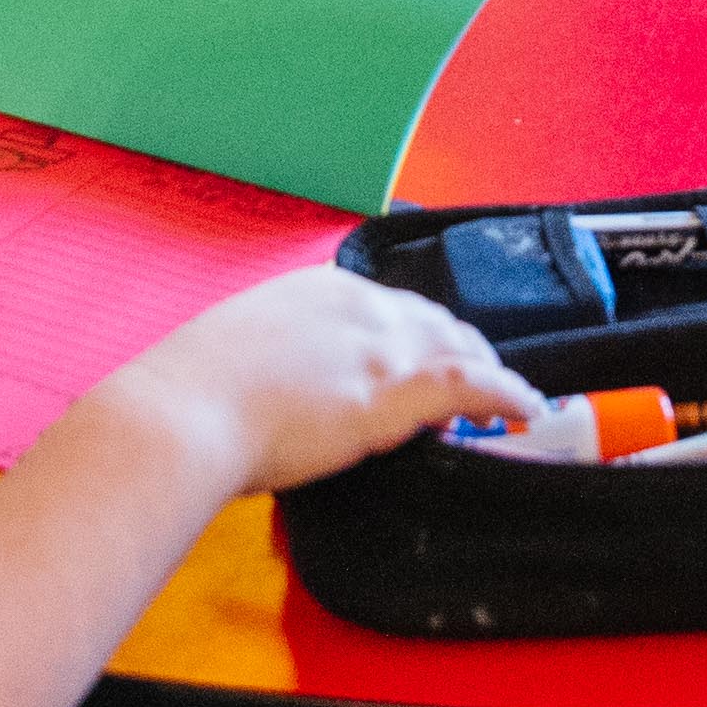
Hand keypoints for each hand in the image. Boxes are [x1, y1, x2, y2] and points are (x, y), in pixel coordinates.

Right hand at [92, 268, 533, 497]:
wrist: (181, 416)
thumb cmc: (189, 397)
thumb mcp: (234, 358)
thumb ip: (273, 364)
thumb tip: (280, 392)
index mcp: (315, 290)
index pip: (387, 305)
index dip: (415, 334)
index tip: (423, 357)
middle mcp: (356, 303)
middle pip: (432, 321)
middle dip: (460, 350)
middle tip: (476, 383)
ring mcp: (380, 344)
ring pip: (459, 348)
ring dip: (487, 372)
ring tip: (505, 402)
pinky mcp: (396, 388)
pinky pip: (473, 385)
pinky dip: (507, 394)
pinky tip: (525, 408)